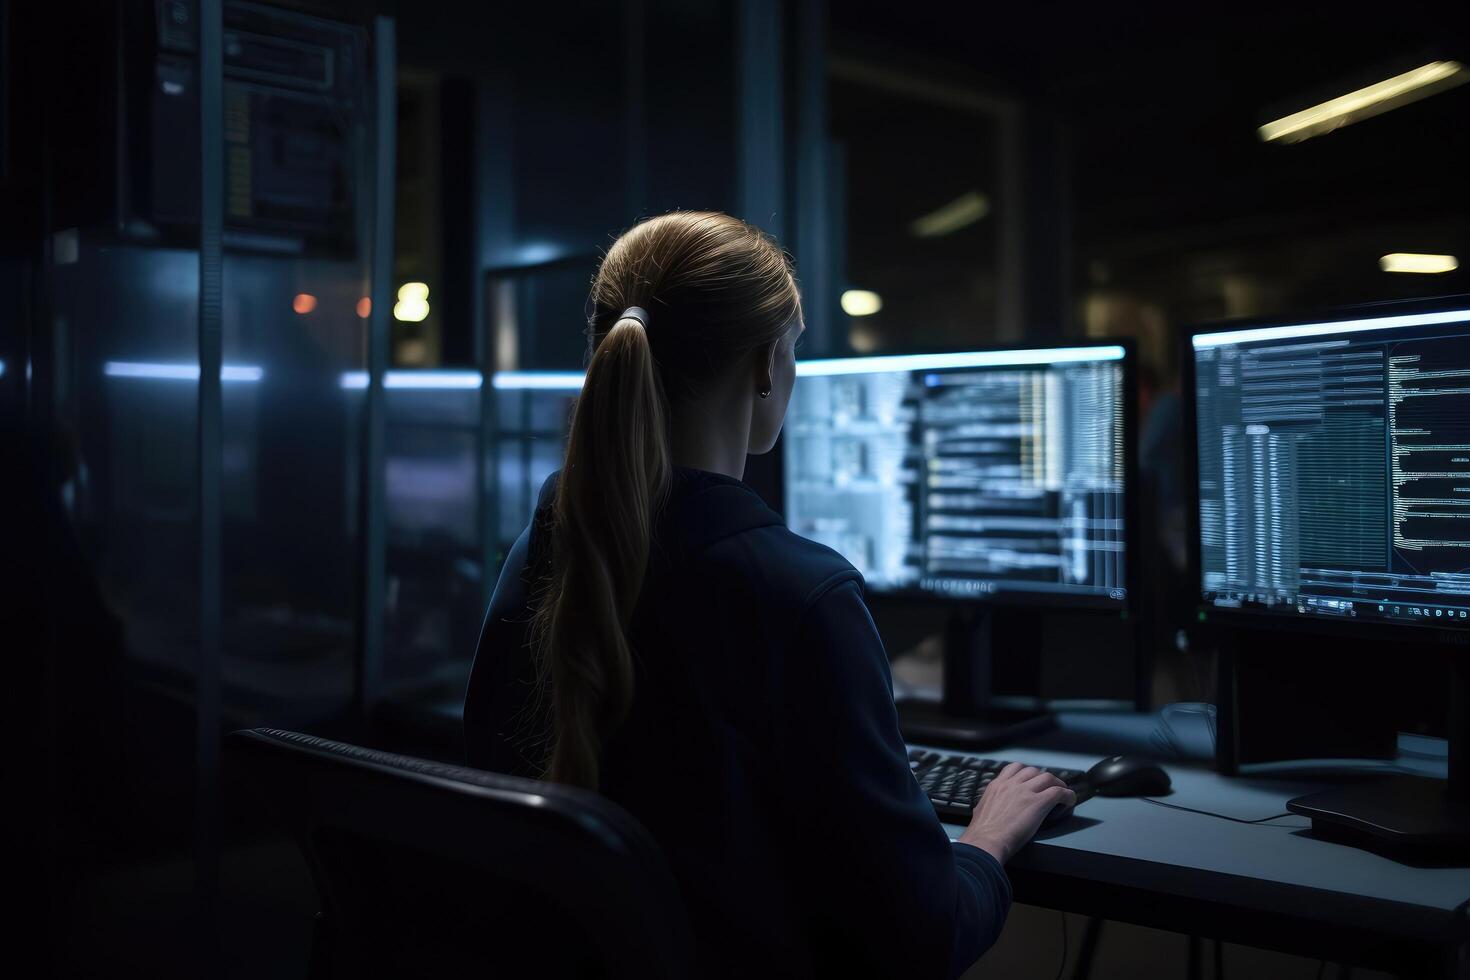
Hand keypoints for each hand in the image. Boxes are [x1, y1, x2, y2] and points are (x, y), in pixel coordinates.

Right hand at [957, 763, 1075, 864]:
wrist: (987, 840)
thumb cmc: (982, 832)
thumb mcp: (981, 809)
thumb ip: (990, 802)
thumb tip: (993, 806)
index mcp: (997, 785)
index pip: (1015, 768)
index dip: (1026, 773)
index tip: (1032, 780)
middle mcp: (1012, 784)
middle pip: (1033, 771)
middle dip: (1042, 778)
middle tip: (1049, 787)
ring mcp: (1026, 791)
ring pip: (1048, 777)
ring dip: (1057, 784)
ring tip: (1062, 793)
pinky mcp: (1039, 802)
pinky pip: (1059, 792)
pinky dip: (1067, 795)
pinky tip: (1069, 801)